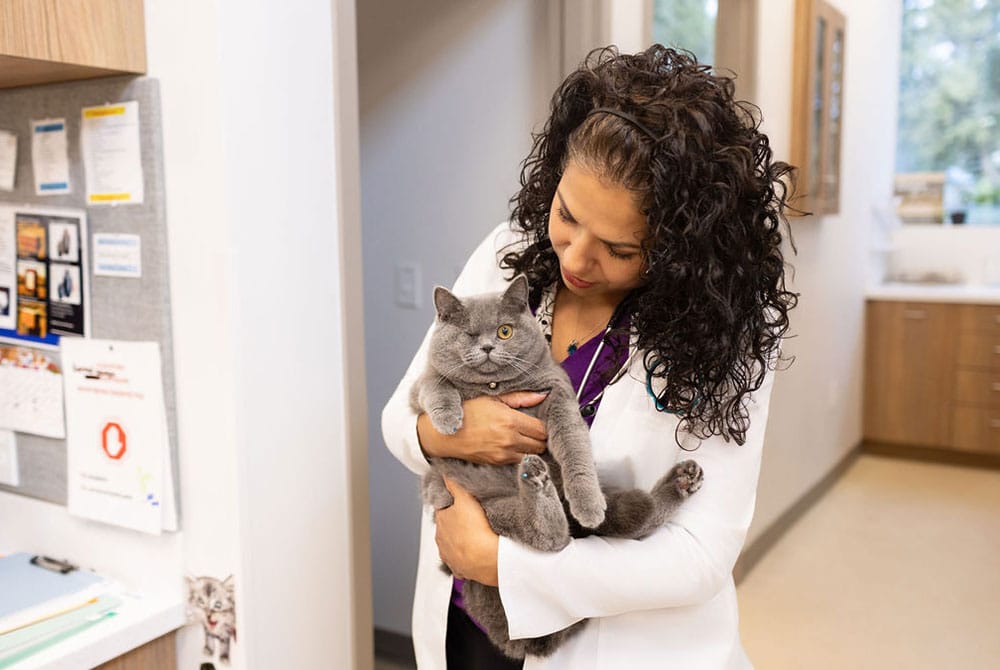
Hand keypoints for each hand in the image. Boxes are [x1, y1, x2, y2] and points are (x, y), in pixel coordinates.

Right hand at [418, 391, 547, 464]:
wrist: (445, 433)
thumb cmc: (468, 411)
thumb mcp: (493, 397)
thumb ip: (520, 397)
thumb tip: (543, 395)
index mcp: (510, 420)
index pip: (542, 429)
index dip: (544, 426)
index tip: (539, 422)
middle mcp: (509, 440)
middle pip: (540, 445)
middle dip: (540, 438)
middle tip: (534, 431)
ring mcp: (503, 454)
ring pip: (532, 455)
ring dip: (532, 448)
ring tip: (524, 438)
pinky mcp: (497, 463)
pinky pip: (519, 462)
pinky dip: (520, 455)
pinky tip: (513, 445)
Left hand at [434, 477, 498, 585]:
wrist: (487, 558)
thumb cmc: (476, 529)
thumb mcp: (466, 499)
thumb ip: (454, 485)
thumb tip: (445, 474)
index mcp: (441, 521)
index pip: (443, 509)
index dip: (452, 505)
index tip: (462, 505)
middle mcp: (441, 540)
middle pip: (447, 528)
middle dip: (456, 524)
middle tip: (473, 520)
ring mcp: (449, 556)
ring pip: (453, 546)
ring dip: (461, 542)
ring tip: (476, 537)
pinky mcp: (460, 569)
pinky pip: (461, 562)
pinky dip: (467, 558)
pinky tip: (476, 553)